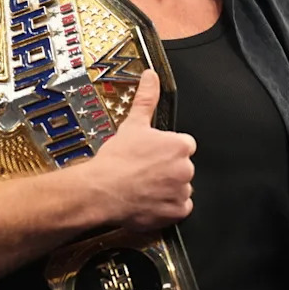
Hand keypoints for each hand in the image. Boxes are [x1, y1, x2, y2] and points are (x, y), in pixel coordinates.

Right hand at [86, 69, 195, 230]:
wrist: (103, 189)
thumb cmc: (117, 160)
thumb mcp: (133, 123)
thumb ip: (147, 97)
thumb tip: (151, 77)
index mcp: (180, 145)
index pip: (183, 146)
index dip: (167, 150)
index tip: (154, 154)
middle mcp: (186, 168)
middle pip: (182, 167)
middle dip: (168, 169)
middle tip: (146, 170)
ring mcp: (181, 191)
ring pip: (180, 187)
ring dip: (168, 188)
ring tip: (145, 186)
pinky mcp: (176, 212)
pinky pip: (179, 208)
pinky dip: (167, 207)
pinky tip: (150, 200)